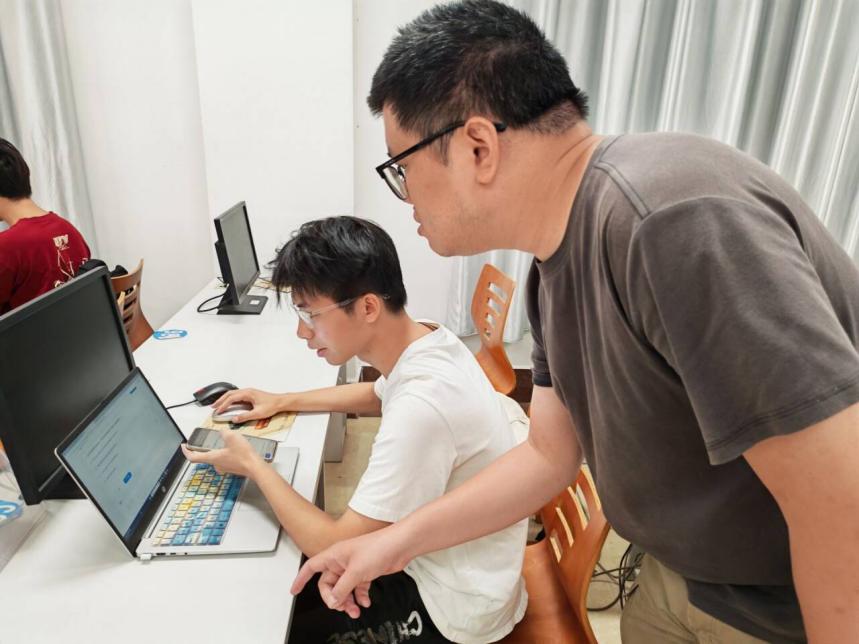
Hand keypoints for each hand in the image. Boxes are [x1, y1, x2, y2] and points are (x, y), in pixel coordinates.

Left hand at [181, 428, 265, 478]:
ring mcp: (225, 467)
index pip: (193, 457)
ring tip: (223, 442)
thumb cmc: (243, 455)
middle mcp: (217, 464)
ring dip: (217, 450)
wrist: (255, 467)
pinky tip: (234, 448)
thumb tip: (222, 432)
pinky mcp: (233, 468)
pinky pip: (225, 460)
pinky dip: (226, 453)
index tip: (183, 446)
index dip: (186, 452)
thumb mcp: (232, 437)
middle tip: (203, 441)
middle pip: (205, 457)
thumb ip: (224, 433)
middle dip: (204, 449)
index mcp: (212, 457)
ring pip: (216, 458)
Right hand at [212, 388, 286, 422]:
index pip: (231, 398)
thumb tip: (235, 420)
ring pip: (233, 394)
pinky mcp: (250, 395)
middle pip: (230, 394)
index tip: (218, 411)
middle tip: (213, 407)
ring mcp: (249, 392)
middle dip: (220, 400)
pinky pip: (237, 396)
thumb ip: (245, 416)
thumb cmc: (272, 405)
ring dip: (225, 399)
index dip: (223, 405)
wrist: (280, 402)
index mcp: (248, 393)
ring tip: (218, 405)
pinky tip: (229, 404)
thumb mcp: (258, 413)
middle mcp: (247, 391)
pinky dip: (230, 400)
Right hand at [290, 526, 410, 617]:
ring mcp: (354, 566)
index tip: (294, 591)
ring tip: (355, 610)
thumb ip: (341, 589)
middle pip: (328, 583)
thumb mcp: (355, 572)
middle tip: (341, 606)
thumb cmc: (378, 548)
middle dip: (333, 597)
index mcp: (334, 555)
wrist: (399, 545)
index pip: (311, 567)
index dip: (301, 579)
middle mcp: (342, 560)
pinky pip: (357, 587)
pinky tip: (365, 602)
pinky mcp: (366, 571)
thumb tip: (332, 601)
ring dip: (347, 600)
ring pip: (343, 588)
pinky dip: (360, 596)